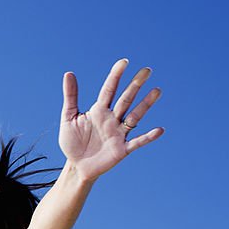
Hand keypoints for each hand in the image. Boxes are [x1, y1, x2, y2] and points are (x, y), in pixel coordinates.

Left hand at [59, 58, 163, 180]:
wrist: (76, 166)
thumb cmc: (72, 142)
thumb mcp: (68, 117)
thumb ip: (71, 96)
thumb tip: (69, 73)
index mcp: (99, 110)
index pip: (109, 89)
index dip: (116, 76)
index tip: (124, 62)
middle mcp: (112, 119)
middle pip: (125, 99)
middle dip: (135, 85)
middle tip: (147, 70)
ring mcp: (118, 133)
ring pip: (134, 116)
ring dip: (145, 105)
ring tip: (157, 91)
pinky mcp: (122, 149)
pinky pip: (137, 142)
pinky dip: (148, 137)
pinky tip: (159, 130)